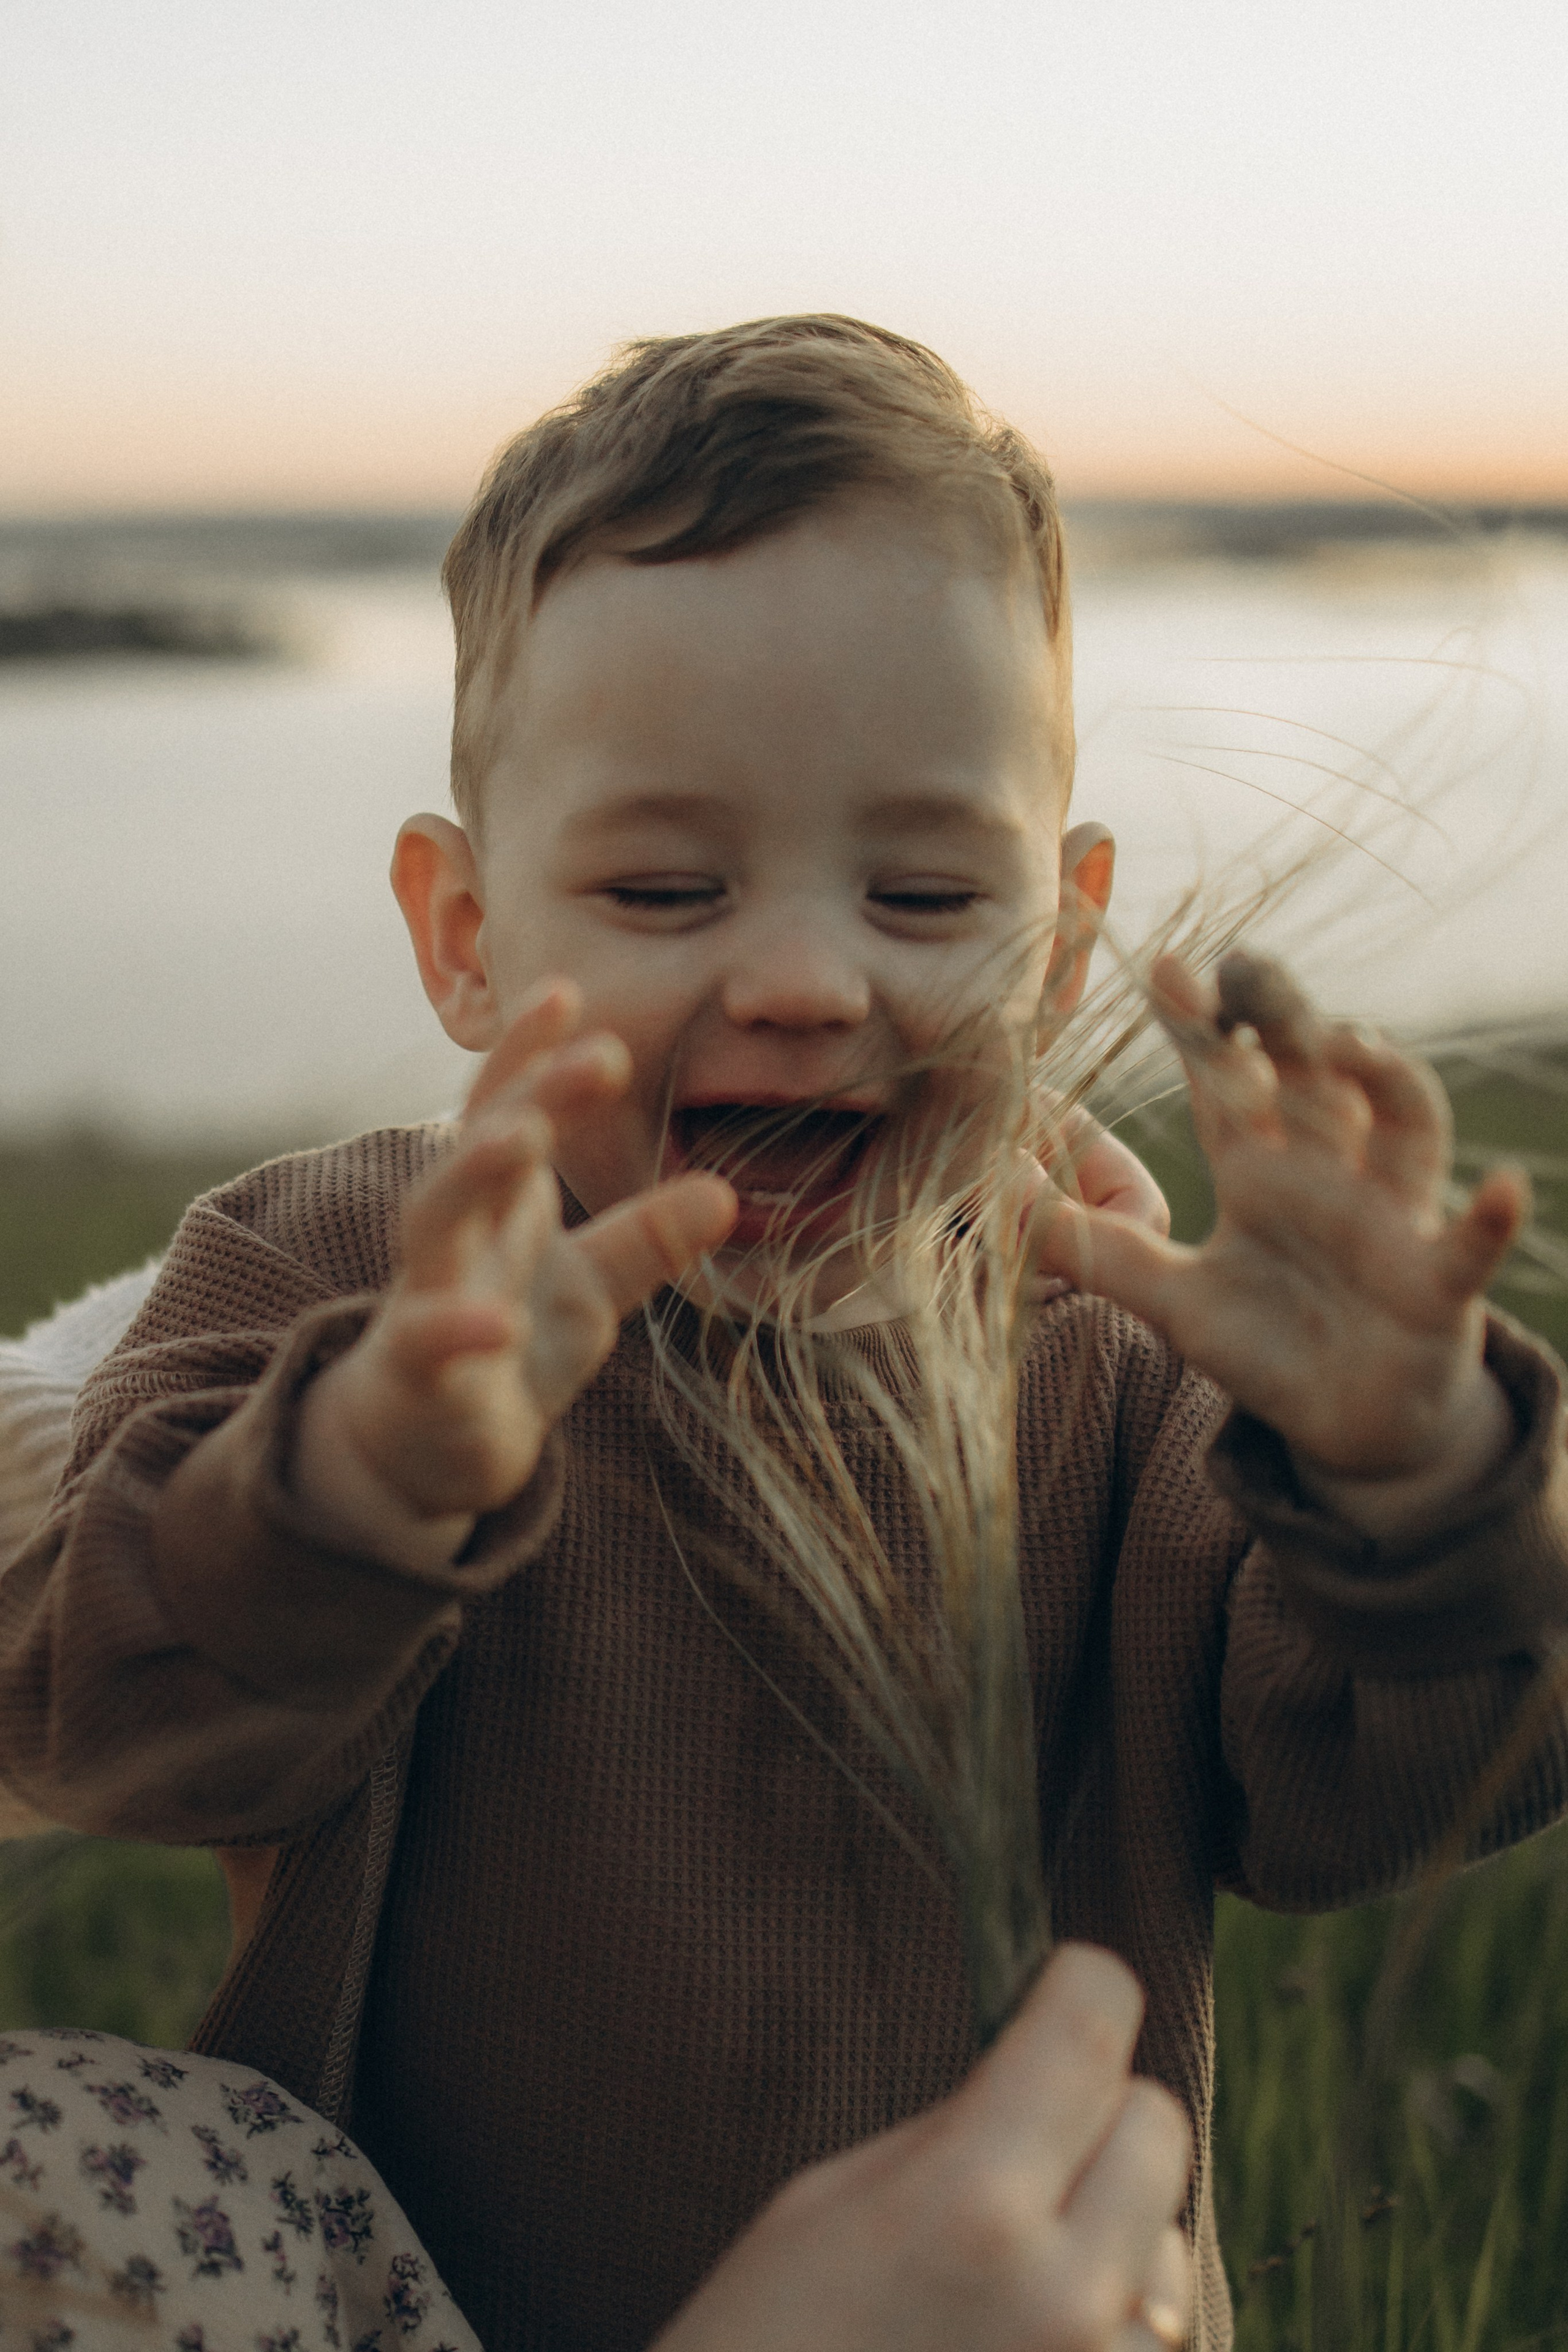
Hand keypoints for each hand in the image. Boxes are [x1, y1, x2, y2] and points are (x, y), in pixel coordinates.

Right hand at [292, 981, 734, 1568]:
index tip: (570, 991)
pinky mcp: (418, 1371)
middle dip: (532, 1090)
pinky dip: (459, 1328)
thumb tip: (727, 1192)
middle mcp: (455, 1231)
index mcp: (496, 1199)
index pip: (508, 1104)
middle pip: (481, 1142)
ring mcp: (427, 1295)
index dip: (533, 1050)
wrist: (425, 1447)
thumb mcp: (592, 1288)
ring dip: (476, 1169)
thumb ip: (648, 1239)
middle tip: (599, 1048)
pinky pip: (429, 1342)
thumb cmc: (506, 1346)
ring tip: (524, 1134)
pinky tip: (496, 1323)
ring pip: (433, 1218)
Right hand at [653, 1944, 1192, 2351]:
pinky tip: (1027, 2342)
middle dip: (1101, 2113)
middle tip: (1026, 2143)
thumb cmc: (767, 2341)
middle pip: (1159, 2123)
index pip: (1093, 2027)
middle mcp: (1067, 2291)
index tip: (1062, 1984)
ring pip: (1173, 2238)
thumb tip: (1044, 2066)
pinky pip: (1159, 2337)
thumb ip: (958, 2129)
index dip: (1082, 1984)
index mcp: (975, 2202)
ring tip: (1015, 2278)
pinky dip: (1114, 2322)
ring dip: (1116, 2232)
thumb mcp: (831, 2199)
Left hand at [1032, 953, 1526, 1517]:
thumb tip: (991, 1188)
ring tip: (1350, 1043)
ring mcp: (1387, 1219)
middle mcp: (1327, 1173)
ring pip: (1402, 1126)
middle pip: (1314, 1071)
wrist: (1345, 1426)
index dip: (1199, 1023)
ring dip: (1387, 1079)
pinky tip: (1504, 1190)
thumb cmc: (1264, 1344)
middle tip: (1247, 968)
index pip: (1227, 1077)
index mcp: (1260, 1168)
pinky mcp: (1433, 1281)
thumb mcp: (1164, 1297)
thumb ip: (1085, 1246)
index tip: (1160, 966)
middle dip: (1286, 1014)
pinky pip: (1469, 1243)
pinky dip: (1490, 1217)